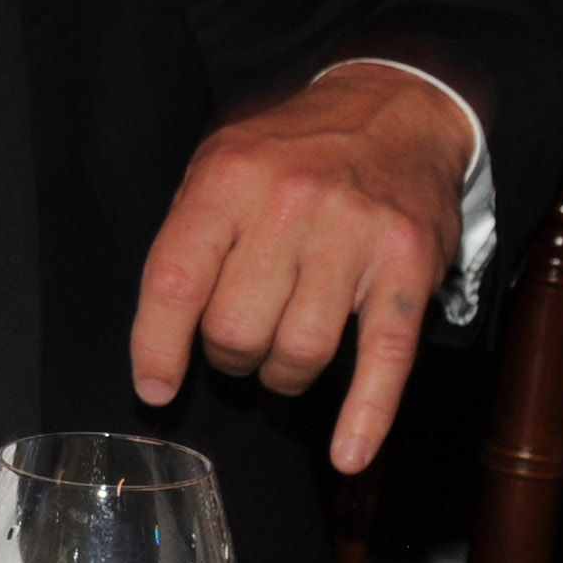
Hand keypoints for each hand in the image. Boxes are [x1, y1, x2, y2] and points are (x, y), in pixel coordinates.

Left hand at [131, 62, 475, 472]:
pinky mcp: (408, 267)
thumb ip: (191, 237)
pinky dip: (367, 415)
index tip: (154, 388)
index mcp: (228, 181)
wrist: (395, 110)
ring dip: (283, 375)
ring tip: (282, 356)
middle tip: (239, 344)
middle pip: (236, 328)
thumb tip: (162, 336)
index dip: (156, 348)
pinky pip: (384, 357)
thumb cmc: (292, 151)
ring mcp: (354, 236)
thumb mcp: (221, 164)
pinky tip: (348, 453)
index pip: (174, 282)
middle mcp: (290, 206)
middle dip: (230, 356)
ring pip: (300, 351)